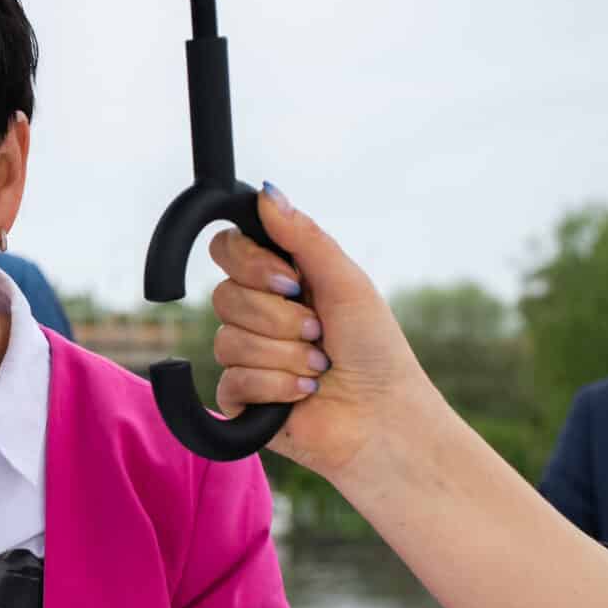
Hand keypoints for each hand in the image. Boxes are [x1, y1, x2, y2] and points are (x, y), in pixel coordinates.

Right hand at [207, 184, 436, 479]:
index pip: (227, 250)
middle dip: (279, 317)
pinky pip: (232, 380)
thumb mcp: (345, 281)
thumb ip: (304, 236)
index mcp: (279, 280)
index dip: (250, 264)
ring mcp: (246, 358)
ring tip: (319, 369)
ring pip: (229, 340)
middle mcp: (258, 315)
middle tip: (318, 332)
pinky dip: (277, 387)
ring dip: (286, 355)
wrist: (384, 417)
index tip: (291, 281)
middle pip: (223, 296)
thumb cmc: (375, 350)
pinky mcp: (241, 400)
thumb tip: (266, 190)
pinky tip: (305, 395)